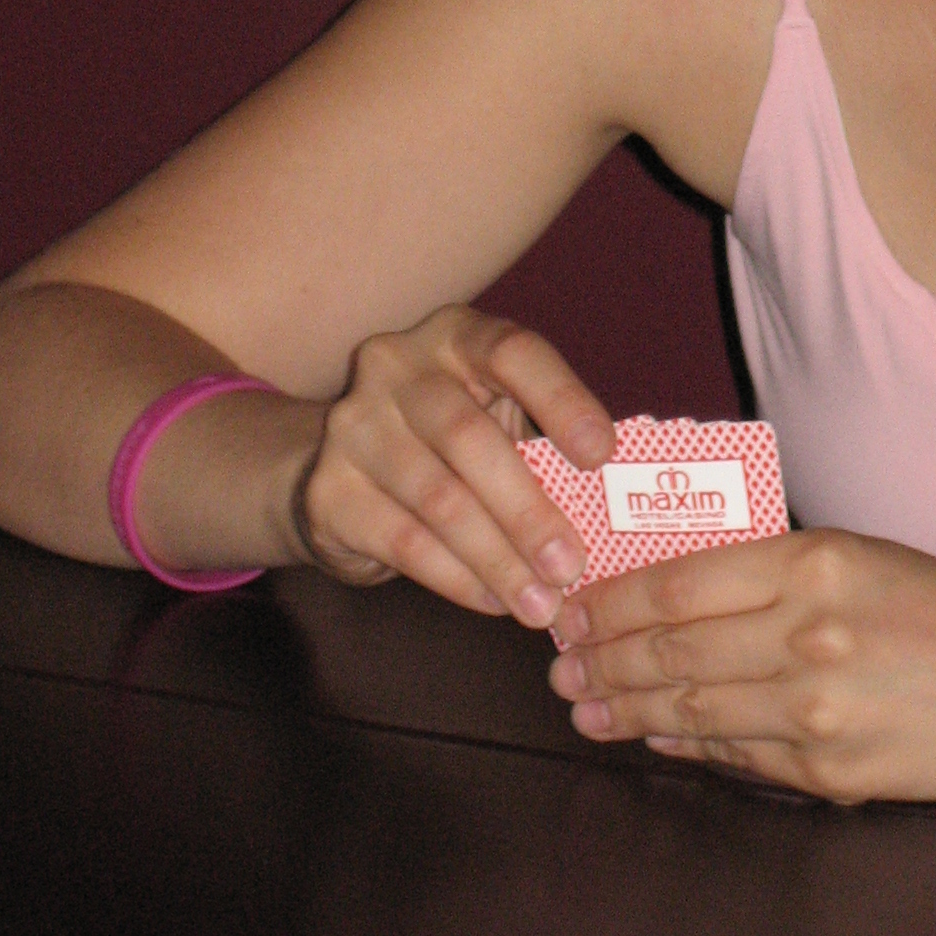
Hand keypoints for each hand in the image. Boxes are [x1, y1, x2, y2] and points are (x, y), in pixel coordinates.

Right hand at [292, 304, 613, 627]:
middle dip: (527, 511)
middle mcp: (396, 366)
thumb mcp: (495, 415)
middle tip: (570, 566)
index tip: (602, 456)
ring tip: (541, 601)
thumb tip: (607, 503)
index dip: (562, 401)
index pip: (513, 353)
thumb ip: (540, 441)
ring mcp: (353, 426)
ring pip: (438, 500)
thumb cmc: (450, 436)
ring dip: (498, 560)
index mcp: (456, 334)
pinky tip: (494, 600)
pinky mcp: (328, 490)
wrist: (340, 464)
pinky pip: (404, 542)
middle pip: (468, 438)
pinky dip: (458, 578)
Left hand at [547, 526, 935, 799]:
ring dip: (625, 708)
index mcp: (815, 561)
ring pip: (690, 707)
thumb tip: (669, 592)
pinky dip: (685, 743)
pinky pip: (735, 756)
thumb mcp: (860, 556)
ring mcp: (816, 711)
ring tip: (584, 706)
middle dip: (601, 658)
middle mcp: (808, 634)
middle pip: (669, 649)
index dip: (611, 600)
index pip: (678, 582)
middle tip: (558, 664)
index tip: (572, 607)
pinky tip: (653, 735)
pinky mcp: (829, 773)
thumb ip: (770, 570)